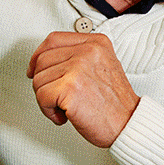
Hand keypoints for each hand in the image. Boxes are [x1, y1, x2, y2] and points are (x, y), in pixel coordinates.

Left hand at [27, 32, 139, 146]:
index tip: (35, 69)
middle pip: (42, 60)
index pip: (53, 40)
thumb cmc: (115, 103)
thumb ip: (79, 56)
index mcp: (96, 42)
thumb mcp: (102, 66)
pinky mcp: (70, 87)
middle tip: (57, 98)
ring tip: (65, 108)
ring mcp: (78, 67)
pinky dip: (48, 111)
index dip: (38, 56)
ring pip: (39, 80)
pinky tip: (63, 116)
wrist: (128, 124)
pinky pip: (42, 96)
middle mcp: (88, 51)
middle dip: (43, 83)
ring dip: (46, 100)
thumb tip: (45, 60)